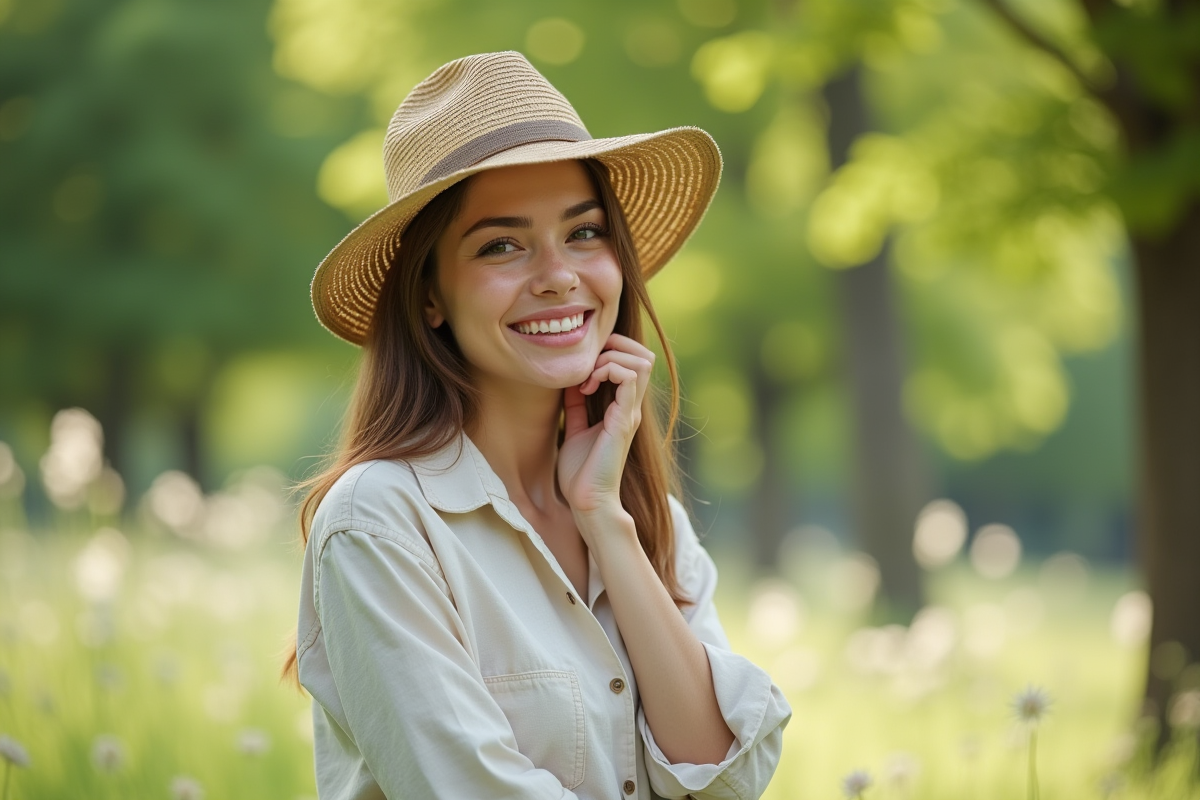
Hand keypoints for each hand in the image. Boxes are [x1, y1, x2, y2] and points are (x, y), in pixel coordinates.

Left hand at [556, 334, 653, 524]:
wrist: (587, 501)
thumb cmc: (581, 472)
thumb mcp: (575, 429)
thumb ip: (576, 406)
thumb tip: (570, 382)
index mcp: (623, 407)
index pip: (634, 361)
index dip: (610, 352)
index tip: (582, 370)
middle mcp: (631, 407)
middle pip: (643, 355)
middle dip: (614, 346)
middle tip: (588, 363)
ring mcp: (630, 413)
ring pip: (641, 361)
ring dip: (610, 358)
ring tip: (588, 377)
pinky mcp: (624, 421)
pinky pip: (629, 379)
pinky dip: (607, 371)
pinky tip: (586, 388)